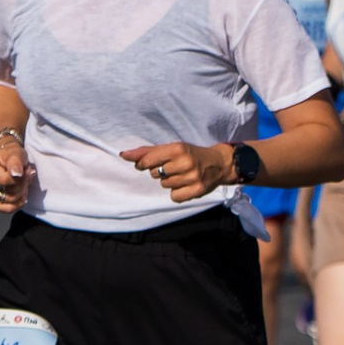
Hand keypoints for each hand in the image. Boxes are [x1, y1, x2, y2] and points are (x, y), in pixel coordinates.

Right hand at [0, 144, 29, 213]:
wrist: (5, 161)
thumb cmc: (11, 155)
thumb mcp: (16, 153)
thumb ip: (16, 162)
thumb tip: (16, 174)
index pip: (6, 180)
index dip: (21, 178)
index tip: (26, 171)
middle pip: (9, 193)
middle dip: (23, 186)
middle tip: (26, 177)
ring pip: (9, 202)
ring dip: (22, 194)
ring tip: (22, 184)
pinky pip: (7, 209)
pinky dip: (18, 203)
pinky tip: (21, 195)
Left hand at [119, 142, 234, 202]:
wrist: (219, 163)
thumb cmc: (191, 154)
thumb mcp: (172, 148)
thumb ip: (147, 152)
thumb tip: (123, 155)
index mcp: (178, 148)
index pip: (148, 161)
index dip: (143, 164)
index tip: (147, 164)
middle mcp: (185, 162)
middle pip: (155, 174)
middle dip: (160, 172)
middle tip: (174, 167)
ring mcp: (192, 177)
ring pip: (164, 185)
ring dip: (170, 182)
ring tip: (182, 175)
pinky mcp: (197, 190)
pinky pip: (174, 196)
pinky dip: (178, 193)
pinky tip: (186, 185)